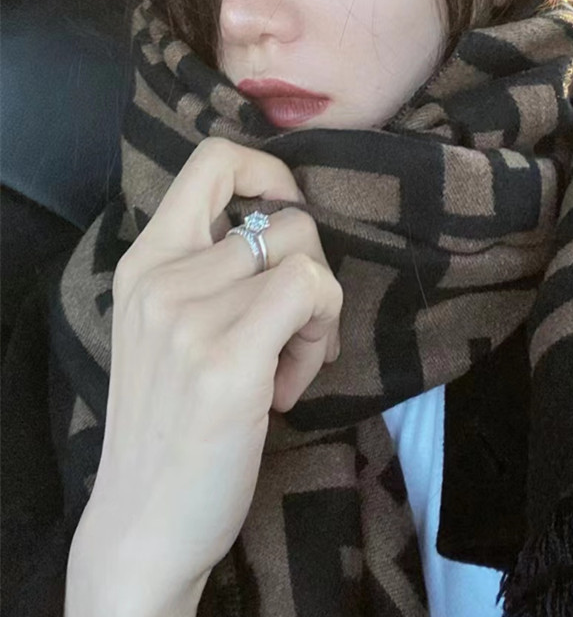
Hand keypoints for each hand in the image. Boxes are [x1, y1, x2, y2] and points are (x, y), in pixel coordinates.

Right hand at [67, 137, 341, 612]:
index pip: (213, 160)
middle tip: (294, 334)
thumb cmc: (171, 420)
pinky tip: (290, 383)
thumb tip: (289, 231)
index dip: (270, 171)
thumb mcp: (171, 327)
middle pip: (288, 221)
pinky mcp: (226, 360)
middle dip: (313, 273)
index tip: (286, 217)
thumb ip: (212, 271)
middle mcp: (162, 277)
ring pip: (308, 260)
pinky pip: (311, 293)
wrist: (143, 519)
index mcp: (146, 260)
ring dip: (318, 316)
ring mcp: (189, 317)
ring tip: (288, 366)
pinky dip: (320, 335)